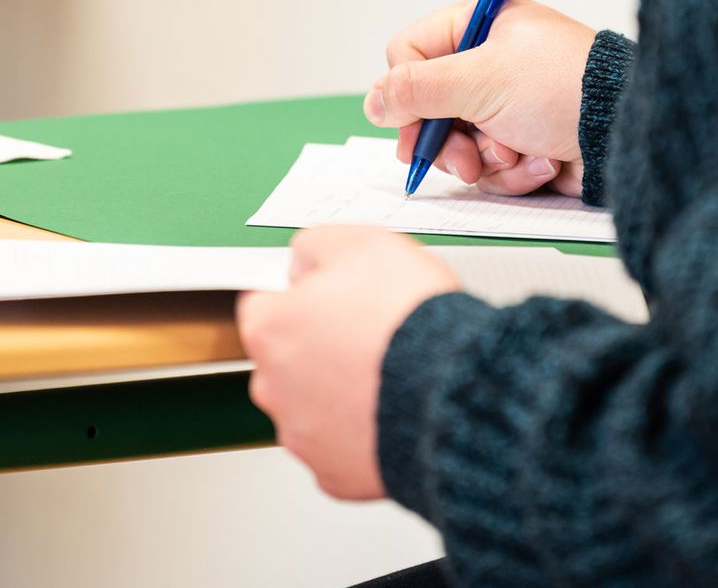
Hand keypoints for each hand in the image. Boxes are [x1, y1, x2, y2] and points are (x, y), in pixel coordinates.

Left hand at [237, 225, 460, 499]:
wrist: (454, 391)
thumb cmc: (411, 323)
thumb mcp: (364, 243)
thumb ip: (318, 246)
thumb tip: (306, 259)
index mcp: (272, 329)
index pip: (263, 304)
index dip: (303, 295)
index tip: (330, 296)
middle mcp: (274, 388)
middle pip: (286, 359)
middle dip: (319, 347)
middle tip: (368, 332)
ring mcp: (303, 435)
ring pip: (312, 406)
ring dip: (340, 391)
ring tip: (390, 372)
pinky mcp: (334, 474)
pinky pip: (341, 447)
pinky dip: (362, 431)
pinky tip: (393, 408)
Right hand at [365, 0, 594, 195]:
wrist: (623, 133)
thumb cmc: (562, 88)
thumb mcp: (480, 79)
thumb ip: (418, 89)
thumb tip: (373, 100)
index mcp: (481, 26)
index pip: (411, 53)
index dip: (405, 90)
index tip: (412, 119)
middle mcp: (492, 63)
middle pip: (429, 107)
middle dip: (447, 139)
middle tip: (461, 158)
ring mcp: (508, 105)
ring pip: (458, 143)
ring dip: (485, 158)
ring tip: (514, 156)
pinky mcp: (524, 142)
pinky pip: (491, 165)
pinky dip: (513, 171)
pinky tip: (541, 161)